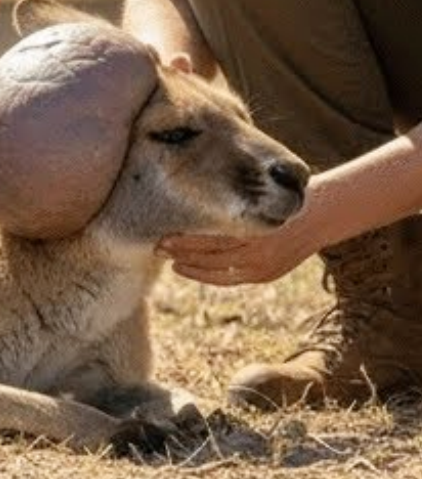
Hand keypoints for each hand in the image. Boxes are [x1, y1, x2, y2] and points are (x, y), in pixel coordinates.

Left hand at [158, 215, 318, 286]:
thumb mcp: (259, 199)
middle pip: (211, 258)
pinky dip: (211, 276)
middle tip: (158, 248)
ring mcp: (263, 268)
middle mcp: (258, 253)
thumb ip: (233, 211)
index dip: (186, 243)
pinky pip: (231, 280)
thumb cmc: (281, 199)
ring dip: (192, 268)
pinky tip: (193, 270)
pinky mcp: (266, 275)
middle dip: (182, 255)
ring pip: (219, 273)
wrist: (319, 216)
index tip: (164, 238)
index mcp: (255, 232)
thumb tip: (196, 211)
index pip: (212, 241)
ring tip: (172, 262)